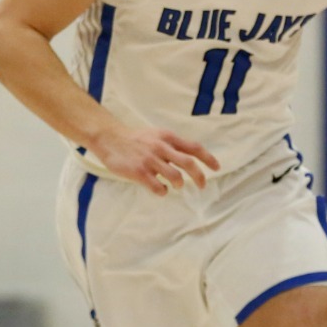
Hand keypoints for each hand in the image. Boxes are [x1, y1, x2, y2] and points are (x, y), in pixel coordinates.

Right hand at [93, 126, 220, 195]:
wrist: (110, 138)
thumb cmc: (135, 139)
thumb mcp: (156, 135)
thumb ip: (172, 145)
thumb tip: (191, 157)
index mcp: (167, 137)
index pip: (194, 147)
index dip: (208, 158)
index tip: (217, 168)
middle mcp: (161, 147)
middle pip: (189, 163)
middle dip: (199, 177)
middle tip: (202, 186)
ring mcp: (150, 160)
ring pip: (175, 177)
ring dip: (179, 184)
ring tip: (175, 185)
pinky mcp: (139, 172)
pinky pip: (158, 187)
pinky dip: (163, 191)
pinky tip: (160, 189)